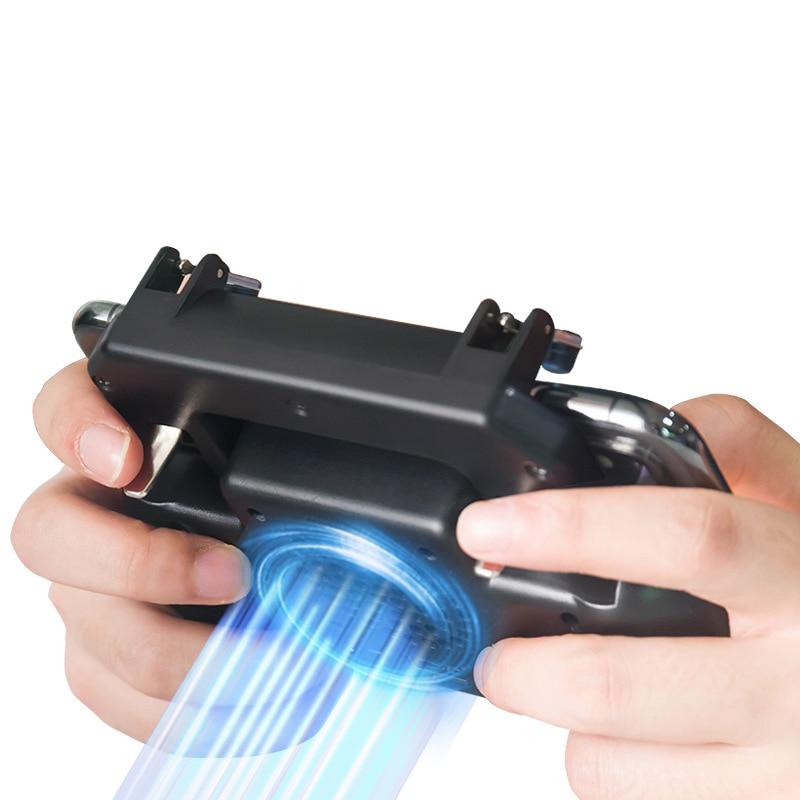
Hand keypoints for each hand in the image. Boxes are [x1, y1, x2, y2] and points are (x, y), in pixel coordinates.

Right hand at [11, 361, 250, 740]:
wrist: (250, 563)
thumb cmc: (259, 496)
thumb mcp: (266, 453)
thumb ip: (268, 434)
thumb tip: (326, 439)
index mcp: (123, 439)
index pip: (62, 407)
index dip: (78, 429)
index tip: (125, 460)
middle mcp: (87, 511)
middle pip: (51, 534)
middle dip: (141, 564)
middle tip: (233, 576)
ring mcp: (85, 588)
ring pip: (88, 627)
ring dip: (175, 656)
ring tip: (263, 658)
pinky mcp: (100, 653)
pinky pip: (112, 690)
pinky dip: (180, 704)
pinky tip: (245, 694)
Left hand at [458, 395, 799, 799]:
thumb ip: (742, 452)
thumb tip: (662, 421)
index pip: (686, 538)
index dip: (571, 527)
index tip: (488, 527)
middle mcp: (798, 690)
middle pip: (617, 685)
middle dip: (525, 671)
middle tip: (496, 654)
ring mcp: (783, 775)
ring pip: (612, 766)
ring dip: (568, 727)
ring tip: (577, 694)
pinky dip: (613, 771)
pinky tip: (642, 736)